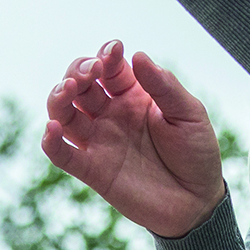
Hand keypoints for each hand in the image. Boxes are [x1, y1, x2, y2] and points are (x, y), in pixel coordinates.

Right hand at [43, 40, 226, 237]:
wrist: (198, 200)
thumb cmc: (196, 153)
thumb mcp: (189, 114)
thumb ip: (165, 87)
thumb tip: (139, 56)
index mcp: (134, 96)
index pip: (110, 68)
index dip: (107, 56)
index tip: (114, 50)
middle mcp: (111, 114)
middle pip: (81, 85)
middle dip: (80, 71)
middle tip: (93, 71)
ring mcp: (99, 141)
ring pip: (64, 114)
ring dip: (59, 98)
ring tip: (68, 88)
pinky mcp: (93, 170)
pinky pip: (63, 155)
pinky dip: (51, 142)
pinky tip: (52, 128)